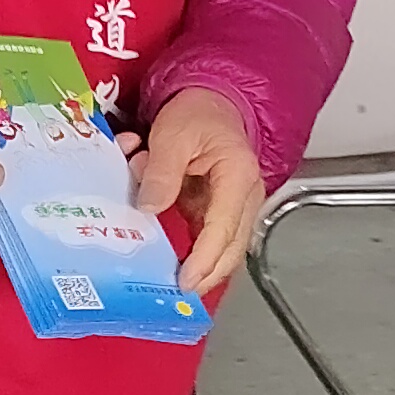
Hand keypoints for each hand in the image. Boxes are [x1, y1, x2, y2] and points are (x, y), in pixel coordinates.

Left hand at [132, 85, 266, 301]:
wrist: (211, 99)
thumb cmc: (197, 113)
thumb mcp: (172, 133)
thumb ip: (161, 171)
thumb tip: (149, 208)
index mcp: (237, 176)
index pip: (223, 229)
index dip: (204, 259)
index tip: (185, 280)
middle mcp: (245, 196)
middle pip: (232, 248)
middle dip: (208, 276)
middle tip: (180, 295)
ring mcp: (236, 205)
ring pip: (225, 248)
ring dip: (202, 267)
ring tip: (176, 287)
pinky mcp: (223, 208)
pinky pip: (212, 237)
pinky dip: (196, 251)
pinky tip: (176, 263)